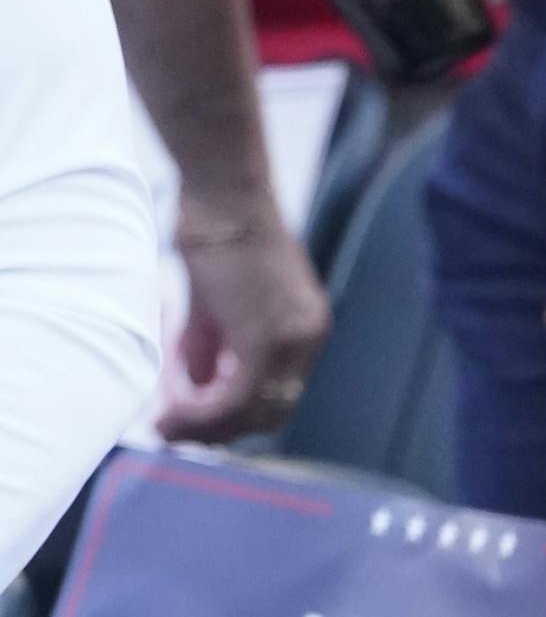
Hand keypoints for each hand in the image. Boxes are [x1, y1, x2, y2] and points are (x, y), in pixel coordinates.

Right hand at [160, 194, 329, 443]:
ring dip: (205, 420)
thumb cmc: (213, 228)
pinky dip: (201, 407)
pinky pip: (235, 396)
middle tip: (175, 428)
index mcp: (305, 331)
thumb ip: (212, 350)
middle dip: (219, 428)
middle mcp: (308, 341)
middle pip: (270, 413)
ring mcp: (293, 342)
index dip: (236, 417)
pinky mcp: (266, 340)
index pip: (279, 397)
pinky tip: (171, 407)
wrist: (219, 188)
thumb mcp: (213, 302)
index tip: (196, 421)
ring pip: (252, 411)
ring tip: (166, 420)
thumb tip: (197, 390)